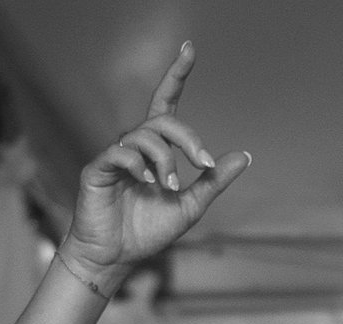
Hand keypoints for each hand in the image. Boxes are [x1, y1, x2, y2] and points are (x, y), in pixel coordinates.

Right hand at [56, 44, 249, 288]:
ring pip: (145, 137)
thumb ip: (214, 180)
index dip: (177, 75)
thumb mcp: (192, 205)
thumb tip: (245, 156)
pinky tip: (149, 183)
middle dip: (188, 139)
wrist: (118, 256)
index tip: (189, 48)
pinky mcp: (97, 169)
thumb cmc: (149, 230)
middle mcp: (135, 146)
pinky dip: (140, 165)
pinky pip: (120, 153)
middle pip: (163, 120)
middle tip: (203, 165)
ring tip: (171, 187)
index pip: (167, 104)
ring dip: (166, 161)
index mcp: (157, 150)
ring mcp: (115, 156)